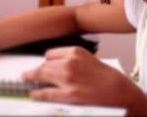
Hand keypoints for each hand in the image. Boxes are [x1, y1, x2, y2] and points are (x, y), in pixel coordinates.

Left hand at [21, 47, 146, 115]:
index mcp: (75, 52)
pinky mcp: (68, 94)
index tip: (43, 65)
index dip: (46, 61)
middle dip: (35, 70)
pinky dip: (38, 93)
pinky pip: (47, 93)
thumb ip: (74, 62)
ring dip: (32, 78)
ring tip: (26, 80)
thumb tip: (58, 67)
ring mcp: (67, 79)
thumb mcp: (90, 61)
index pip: (51, 54)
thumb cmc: (109, 77)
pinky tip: (34, 94)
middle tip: (26, 74)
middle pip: (44, 65)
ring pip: (42, 76)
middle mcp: (69, 62)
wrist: (120, 91)